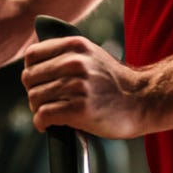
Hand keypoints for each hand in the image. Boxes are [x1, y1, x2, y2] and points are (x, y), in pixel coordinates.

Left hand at [21, 36, 147, 139]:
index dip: (31, 72)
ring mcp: (77, 86)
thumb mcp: (92, 56)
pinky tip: (47, 126)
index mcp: (75, 46)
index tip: (39, 83)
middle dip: (33, 93)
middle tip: (45, 102)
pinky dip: (41, 123)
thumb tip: (32, 64)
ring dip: (38, 110)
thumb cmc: (114, 84)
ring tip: (50, 114)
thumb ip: (65, 55)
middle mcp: (75, 62)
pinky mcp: (79, 109)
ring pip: (35, 98)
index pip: (31, 56)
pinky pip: (43, 115)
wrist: (142, 101)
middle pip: (29, 78)